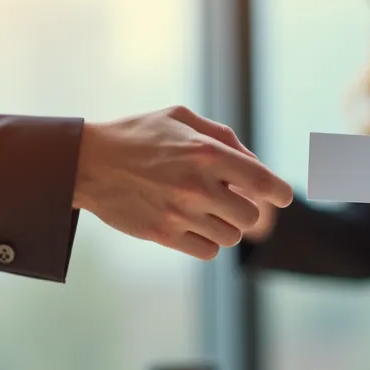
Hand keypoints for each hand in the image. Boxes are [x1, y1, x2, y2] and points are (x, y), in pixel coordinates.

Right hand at [74, 106, 293, 259]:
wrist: (89, 162)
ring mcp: (180, 214)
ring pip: (231, 237)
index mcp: (207, 153)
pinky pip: (207, 251)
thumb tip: (256, 165)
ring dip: (226, 226)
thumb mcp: (180, 117)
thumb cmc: (139, 135)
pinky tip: (194, 226)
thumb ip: (223, 138)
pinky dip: (207, 242)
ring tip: (207, 211)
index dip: (279, 192)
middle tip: (230, 199)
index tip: (280, 197)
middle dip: (245, 208)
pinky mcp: (164, 235)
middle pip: (251, 216)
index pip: (264, 182)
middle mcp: (198, 186)